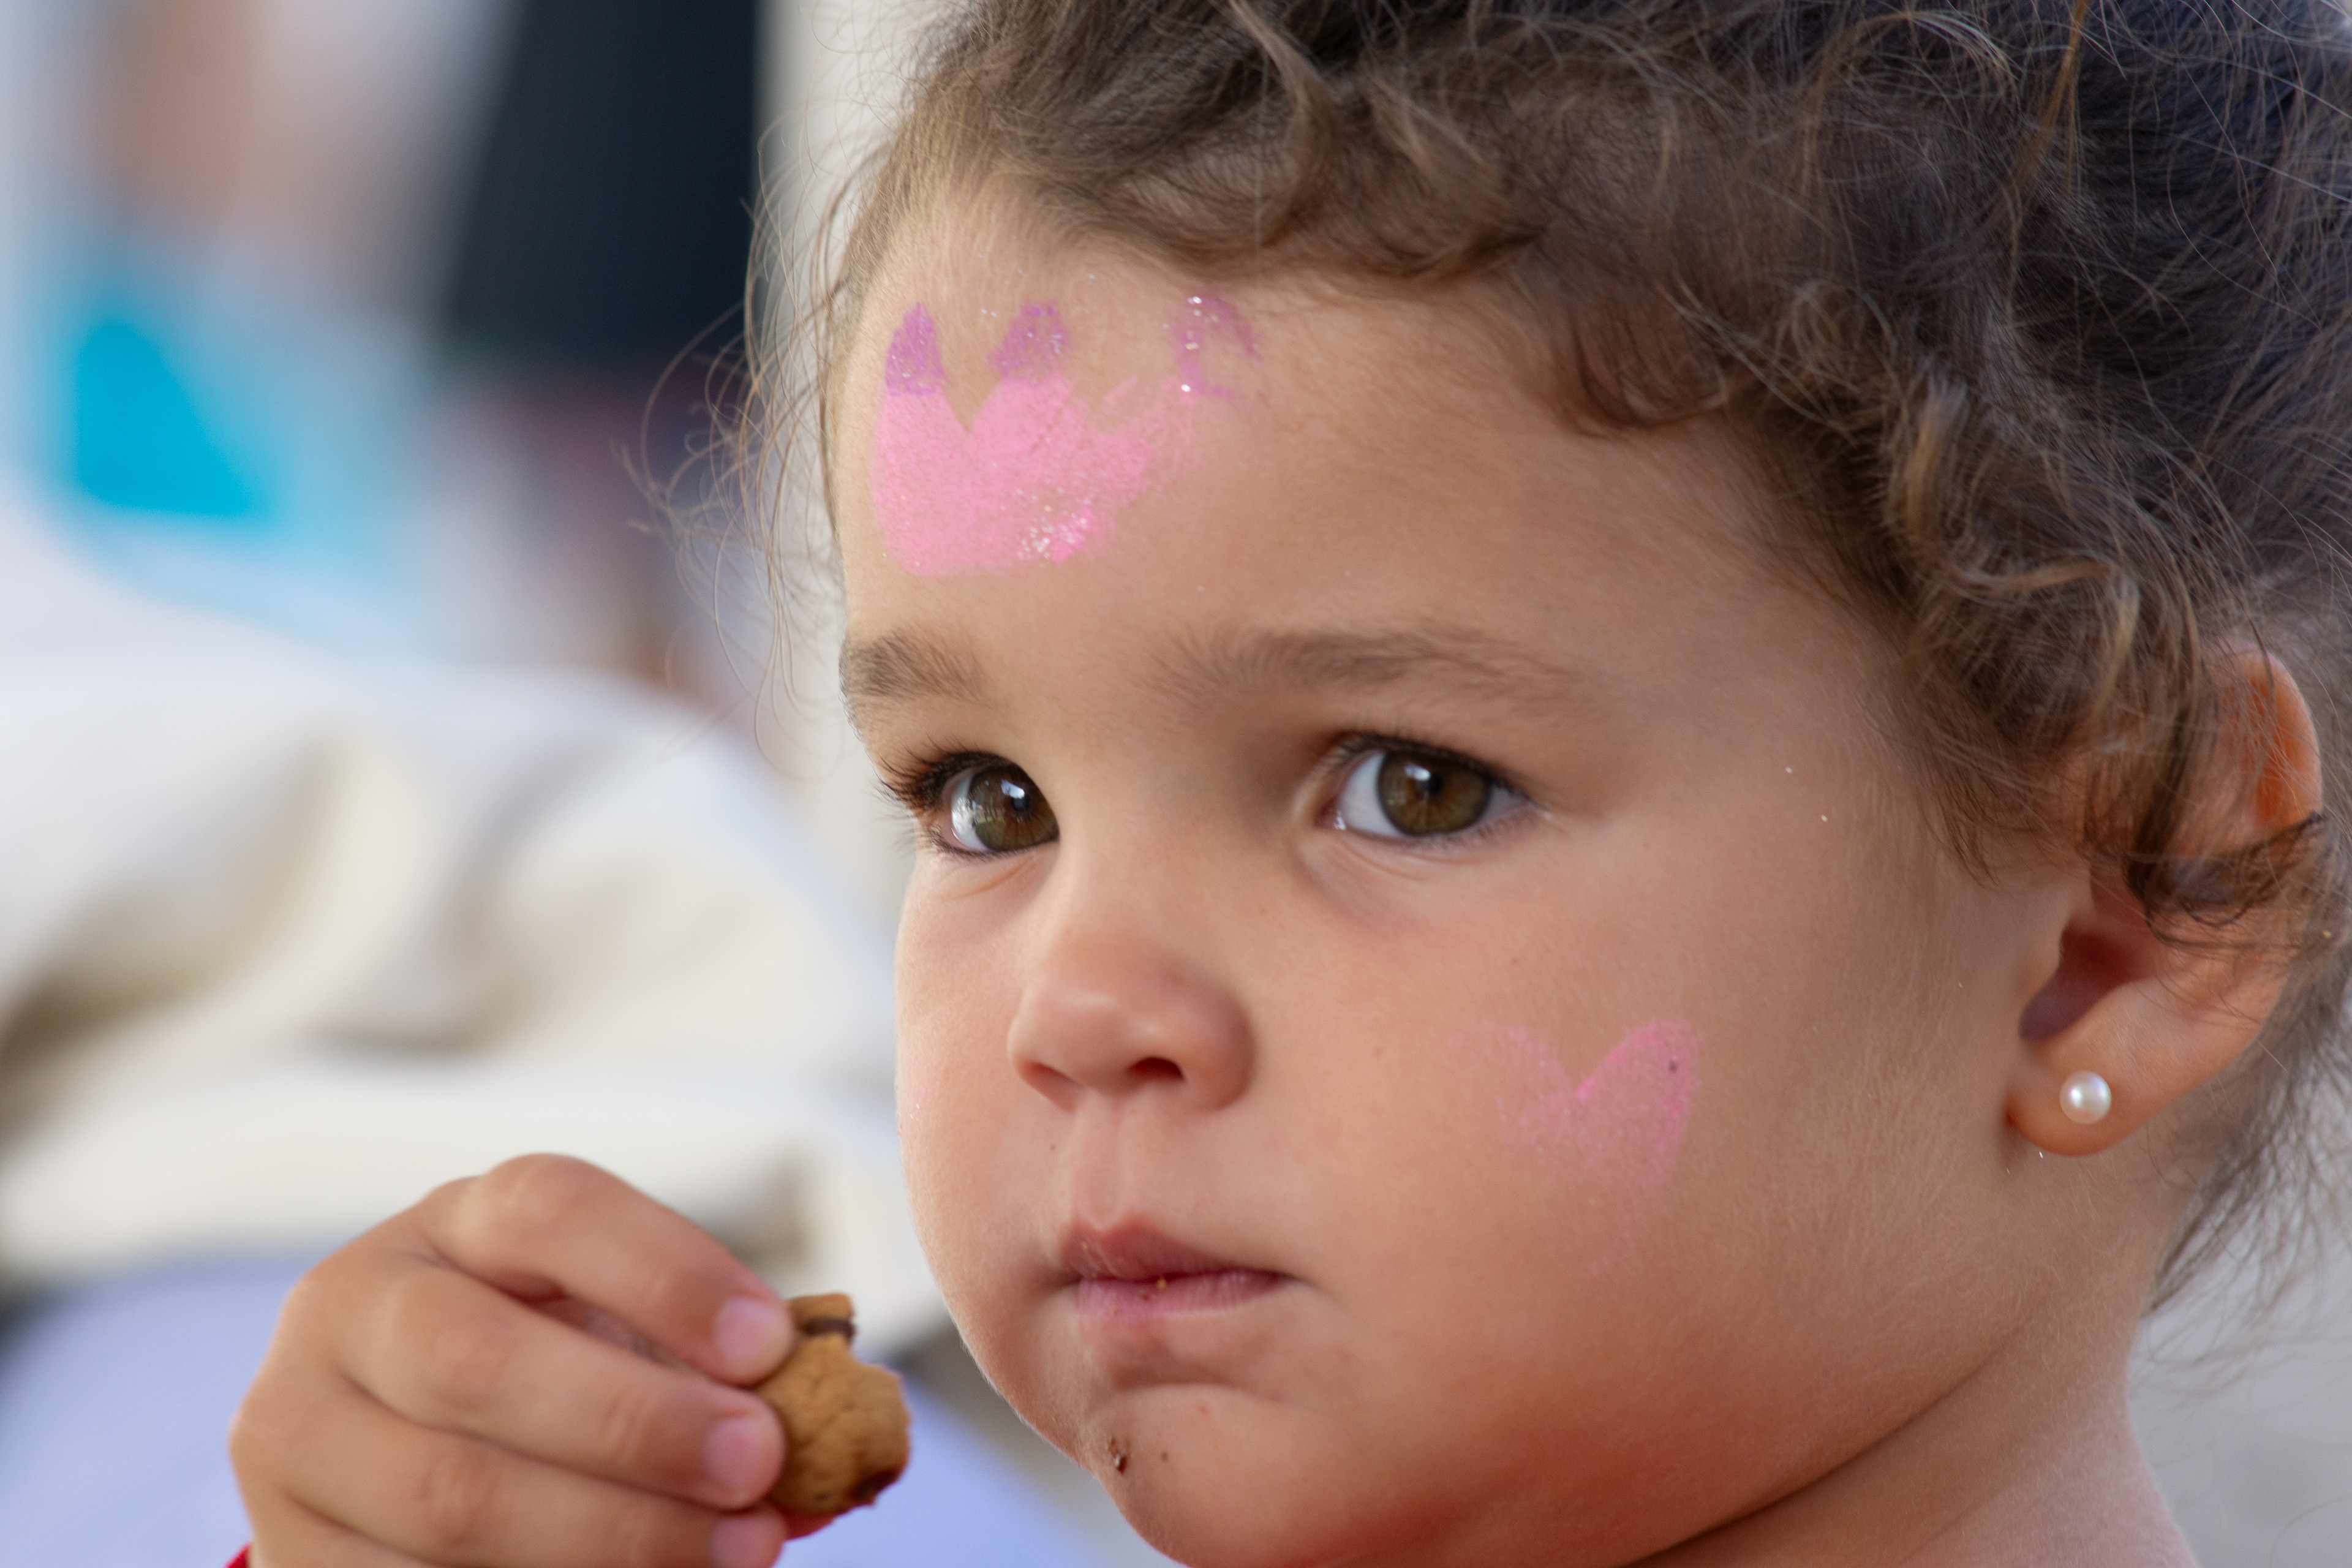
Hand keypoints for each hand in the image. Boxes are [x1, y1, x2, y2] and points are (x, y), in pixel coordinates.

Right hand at [231, 1154, 797, 1567]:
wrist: (414, 1453)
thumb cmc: (571, 1377)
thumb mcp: (632, 1339)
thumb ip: (729, 1372)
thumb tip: (856, 1429)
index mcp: (456, 1222)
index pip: (549, 1208)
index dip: (665, 1270)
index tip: (770, 1343)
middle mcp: (352, 1306)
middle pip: (479, 1359)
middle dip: (636, 1423)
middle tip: (762, 1464)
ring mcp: (298, 1433)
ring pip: (447, 1497)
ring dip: (610, 1535)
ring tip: (739, 1550)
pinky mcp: (291, 1551)